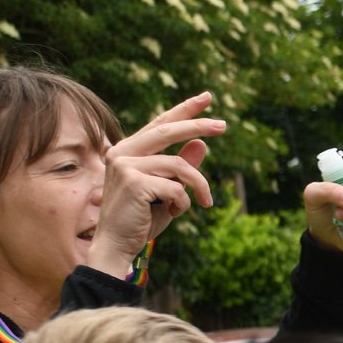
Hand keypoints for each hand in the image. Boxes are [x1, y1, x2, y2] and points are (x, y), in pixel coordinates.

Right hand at [84, 92, 223, 275]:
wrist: (118, 245)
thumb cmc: (142, 219)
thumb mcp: (169, 191)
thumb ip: (182, 168)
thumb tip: (201, 144)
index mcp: (129, 151)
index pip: (160, 125)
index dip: (184, 110)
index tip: (207, 97)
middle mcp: (122, 152)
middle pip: (167, 131)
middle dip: (198, 126)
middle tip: (224, 126)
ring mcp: (125, 165)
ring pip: (179, 166)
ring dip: (198, 186)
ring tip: (204, 202)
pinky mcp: (132, 181)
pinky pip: (176, 187)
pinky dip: (184, 202)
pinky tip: (174, 213)